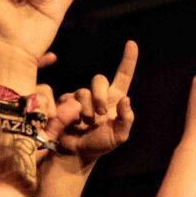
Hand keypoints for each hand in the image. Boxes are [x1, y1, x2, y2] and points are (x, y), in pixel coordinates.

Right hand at [49, 40, 138, 167]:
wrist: (76, 153)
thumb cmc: (100, 144)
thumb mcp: (119, 136)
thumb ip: (126, 119)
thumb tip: (126, 99)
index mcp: (114, 100)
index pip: (123, 76)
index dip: (128, 60)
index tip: (131, 44)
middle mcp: (97, 95)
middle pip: (99, 79)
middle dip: (100, 95)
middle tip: (99, 114)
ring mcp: (79, 98)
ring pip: (82, 91)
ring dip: (85, 109)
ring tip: (85, 123)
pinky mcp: (64, 102)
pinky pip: (67, 99)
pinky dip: (71, 111)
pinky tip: (71, 122)